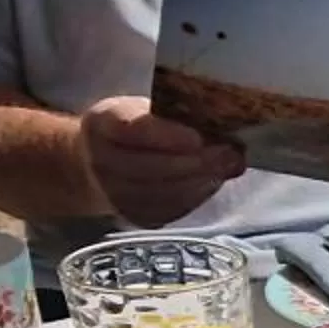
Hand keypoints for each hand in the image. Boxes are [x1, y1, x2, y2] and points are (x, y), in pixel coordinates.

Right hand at [79, 97, 242, 226]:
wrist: (100, 160)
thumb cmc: (134, 129)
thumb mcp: (146, 111)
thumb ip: (181, 120)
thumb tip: (228, 140)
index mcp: (102, 123)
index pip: (133, 130)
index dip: (167, 136)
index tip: (198, 138)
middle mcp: (100, 160)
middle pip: (151, 167)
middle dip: (195, 162)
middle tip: (228, 154)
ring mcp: (114, 194)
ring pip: (164, 192)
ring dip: (201, 181)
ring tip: (226, 168)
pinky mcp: (133, 216)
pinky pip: (170, 210)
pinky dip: (196, 197)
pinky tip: (211, 182)